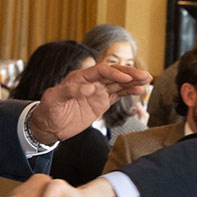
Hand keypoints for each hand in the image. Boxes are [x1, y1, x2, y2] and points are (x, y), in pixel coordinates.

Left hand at [28, 64, 152, 145]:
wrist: (50, 126)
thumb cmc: (48, 110)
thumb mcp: (54, 99)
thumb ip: (70, 91)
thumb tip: (90, 88)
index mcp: (80, 77)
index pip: (101, 71)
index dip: (115, 74)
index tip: (127, 79)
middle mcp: (91, 82)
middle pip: (114, 74)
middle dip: (130, 74)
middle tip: (145, 75)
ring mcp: (98, 91)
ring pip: (119, 83)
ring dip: (133, 81)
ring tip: (147, 80)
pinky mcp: (101, 102)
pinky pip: (118, 94)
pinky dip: (129, 92)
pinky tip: (139, 90)